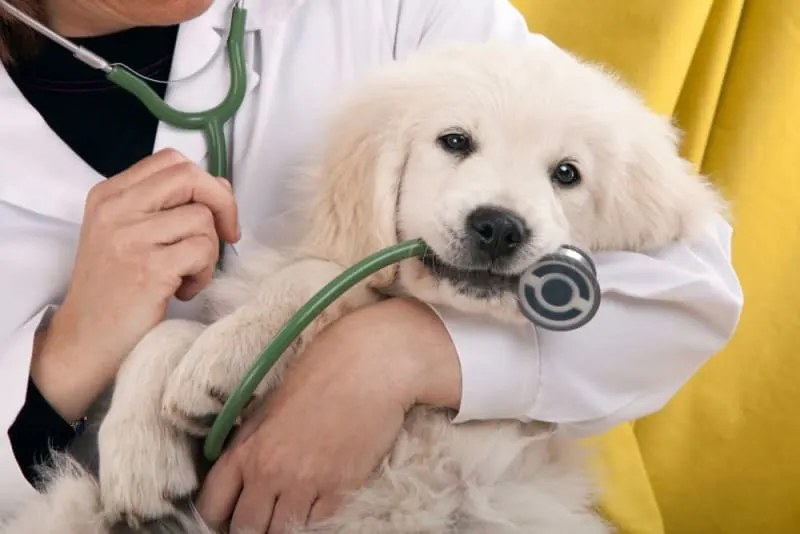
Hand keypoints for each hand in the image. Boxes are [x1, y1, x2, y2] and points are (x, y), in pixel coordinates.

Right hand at [33, 148, 239, 420]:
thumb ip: (165, 207)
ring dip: (209, 252)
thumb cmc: (115, 290)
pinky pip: (203, 251)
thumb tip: (221, 187)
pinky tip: (182, 290)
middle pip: (190, 177)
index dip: (206, 182)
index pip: (172, 161)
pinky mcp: (148, 268)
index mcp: (110, 194)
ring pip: (203, 218)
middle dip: (223, 205)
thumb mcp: (127, 235)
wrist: (84, 341)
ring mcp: (130, 237)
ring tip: (186, 275)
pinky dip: (204, 274)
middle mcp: (116, 209)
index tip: (214, 213)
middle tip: (227, 236)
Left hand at [194, 298, 462, 533]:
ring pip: (283, 532)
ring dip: (286, 524)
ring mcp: (306, 483)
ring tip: (294, 508)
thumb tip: (241, 473)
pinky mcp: (341, 489)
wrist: (370, 364)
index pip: (212, 506)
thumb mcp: (270, 406)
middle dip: (254, 526)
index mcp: (246, 448)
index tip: (232, 513)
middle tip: (266, 515)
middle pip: (247, 529)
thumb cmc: (321, 373)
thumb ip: (251, 444)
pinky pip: (319, 524)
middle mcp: (269, 471)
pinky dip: (316, 518)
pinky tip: (320, 501)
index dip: (220, 516)